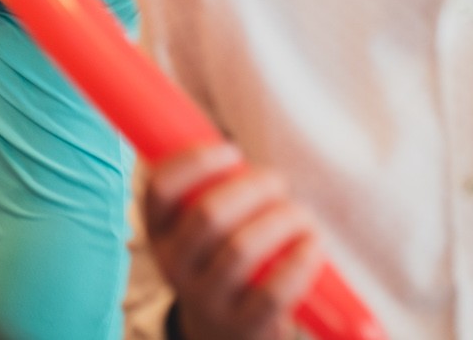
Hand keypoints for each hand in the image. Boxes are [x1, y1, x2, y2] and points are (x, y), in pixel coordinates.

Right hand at [144, 145, 322, 339]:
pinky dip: (299, 262)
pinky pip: (272, 293)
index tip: (233, 150)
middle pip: (208, 214)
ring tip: (302, 215)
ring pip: (241, 249)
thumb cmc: (222, 260)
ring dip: (281, 220)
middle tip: (279, 184)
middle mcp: (173, 266)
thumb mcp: (200, 231)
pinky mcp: (241, 327)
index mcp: (159, 232)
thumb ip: (212, 192)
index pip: (160, 188)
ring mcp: (205, 300)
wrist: (223, 333)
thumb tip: (245, 152)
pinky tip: (312, 246)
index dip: (195, 162)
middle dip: (253, 188)